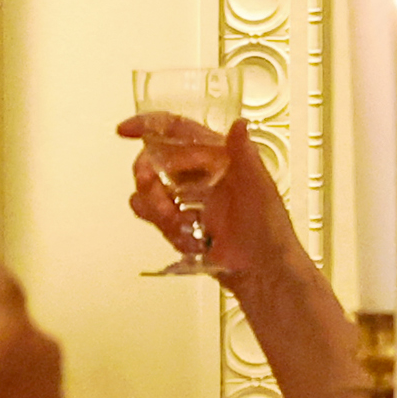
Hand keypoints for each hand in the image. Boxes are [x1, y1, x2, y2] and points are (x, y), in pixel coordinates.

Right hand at [121, 112, 282, 285]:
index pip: (178, 131)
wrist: (260, 272)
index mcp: (220, 159)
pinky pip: (150, 214)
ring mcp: (188, 198)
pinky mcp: (178, 220)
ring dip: (155, 206)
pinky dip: (161, 225)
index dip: (149, 125)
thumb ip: (245, 155)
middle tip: (151, 188)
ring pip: (148, 189)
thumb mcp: (260, 189)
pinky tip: (183, 233)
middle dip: (148, 176)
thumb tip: (239, 125)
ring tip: (176, 221)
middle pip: (154, 160)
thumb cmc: (269, 232)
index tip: (128, 131)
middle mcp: (201, 175)